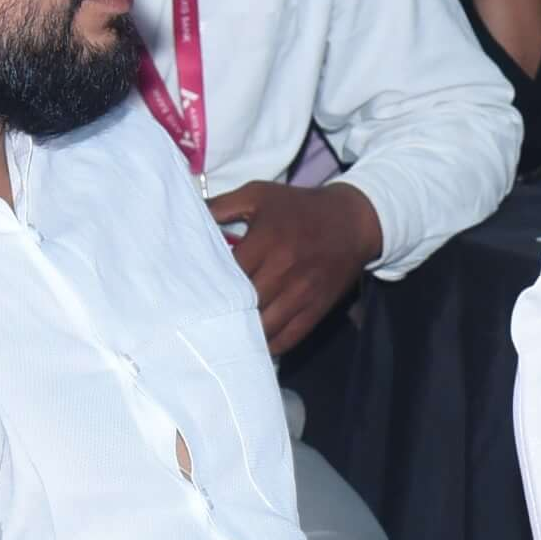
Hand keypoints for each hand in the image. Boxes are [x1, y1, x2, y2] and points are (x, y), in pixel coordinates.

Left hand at [208, 181, 384, 353]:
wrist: (353, 220)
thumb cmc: (299, 207)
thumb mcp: (258, 194)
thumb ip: (220, 206)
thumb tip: (187, 219)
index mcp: (267, 240)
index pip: (227, 275)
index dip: (207, 285)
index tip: (193, 290)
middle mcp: (285, 269)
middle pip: (243, 304)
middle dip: (223, 310)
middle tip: (203, 315)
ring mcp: (303, 293)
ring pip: (264, 326)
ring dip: (244, 331)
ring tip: (225, 331)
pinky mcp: (317, 309)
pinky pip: (288, 337)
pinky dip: (269, 345)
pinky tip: (254, 341)